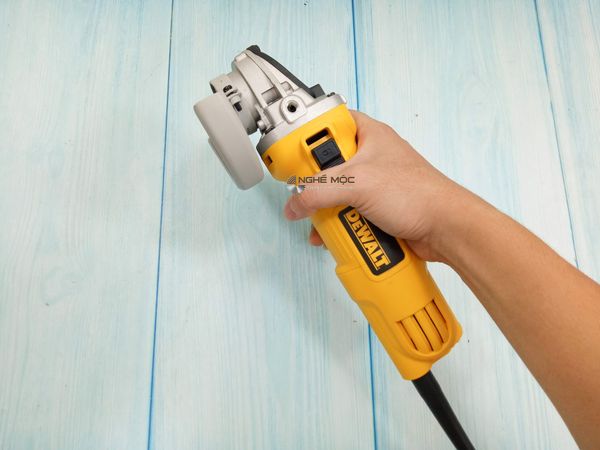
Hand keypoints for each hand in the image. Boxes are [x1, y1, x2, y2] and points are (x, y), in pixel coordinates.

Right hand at [283, 110, 473, 261]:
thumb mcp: (358, 183)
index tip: (292, 152)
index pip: (331, 124)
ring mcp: (374, 186)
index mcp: (369, 136)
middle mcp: (371, 158)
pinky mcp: (377, 210)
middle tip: (306, 193)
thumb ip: (319, 191)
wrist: (446, 229)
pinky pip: (349, 214)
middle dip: (315, 184)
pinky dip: (339, 226)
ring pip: (337, 193)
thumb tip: (294, 203)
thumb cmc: (416, 194)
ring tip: (321, 220)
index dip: (310, 135)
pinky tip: (333, 237)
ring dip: (325, 210)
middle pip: (329, 165)